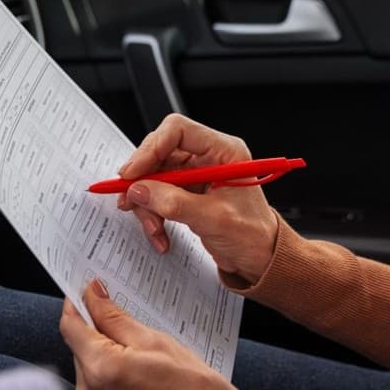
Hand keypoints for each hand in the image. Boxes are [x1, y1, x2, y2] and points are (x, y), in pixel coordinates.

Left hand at [59, 280, 266, 389]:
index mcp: (101, 370)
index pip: (70, 326)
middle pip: (78, 349)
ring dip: (103, 357)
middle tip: (126, 325)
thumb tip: (92, 295)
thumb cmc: (194, 387)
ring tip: (140, 359)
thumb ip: (114, 317)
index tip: (87, 293)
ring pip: (87, 370)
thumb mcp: (154, 340)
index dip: (77, 304)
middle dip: (96, 332)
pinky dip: (109, 380)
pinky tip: (137, 378)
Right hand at [118, 114, 278, 284]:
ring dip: (146, 203)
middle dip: (143, 180)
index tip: (133, 173)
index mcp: (223, 151)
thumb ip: (174, 203)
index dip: (151, 149)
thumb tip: (140, 190)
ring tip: (154, 227)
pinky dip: (152, 214)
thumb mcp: (214, 219)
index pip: (178, 131)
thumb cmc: (252, 235)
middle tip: (129, 199)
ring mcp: (195, 174)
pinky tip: (159, 233)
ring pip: (154, 176)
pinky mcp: (186, 191)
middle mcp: (208, 157)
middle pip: (160, 153)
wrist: (260, 257)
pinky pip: (157, 194)